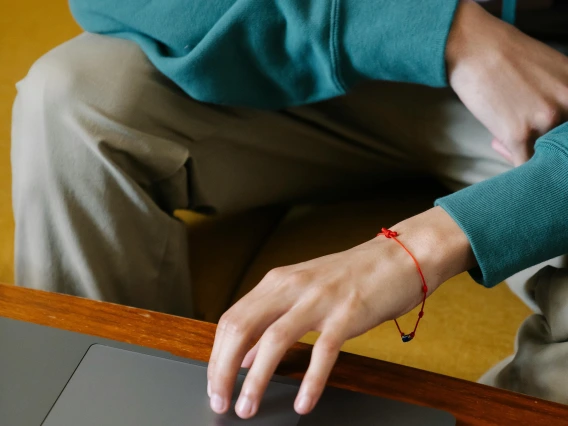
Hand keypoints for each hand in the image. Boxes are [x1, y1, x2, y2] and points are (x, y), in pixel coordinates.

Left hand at [207, 207, 474, 417]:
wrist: (400, 255)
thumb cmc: (352, 275)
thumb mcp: (303, 292)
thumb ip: (272, 319)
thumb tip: (244, 354)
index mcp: (277, 281)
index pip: (231, 319)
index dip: (217, 354)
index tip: (215, 383)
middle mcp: (291, 286)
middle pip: (240, 328)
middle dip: (223, 369)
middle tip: (221, 401)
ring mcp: (318, 299)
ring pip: (272, 340)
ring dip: (255, 379)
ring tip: (248, 407)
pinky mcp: (347, 314)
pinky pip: (322, 352)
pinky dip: (310, 381)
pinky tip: (302, 403)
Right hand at [447, 0, 567, 165]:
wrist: (473, 48)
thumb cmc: (504, 55)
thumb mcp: (550, 69)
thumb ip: (559, 95)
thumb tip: (553, 124)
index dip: (559, 134)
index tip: (547, 134)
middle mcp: (567, 104)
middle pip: (561, 142)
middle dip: (543, 142)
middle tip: (523, 132)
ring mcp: (543, 122)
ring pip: (542, 155)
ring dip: (524, 149)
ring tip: (504, 132)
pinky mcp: (517, 135)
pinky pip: (523, 164)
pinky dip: (512, 159)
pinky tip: (501, 146)